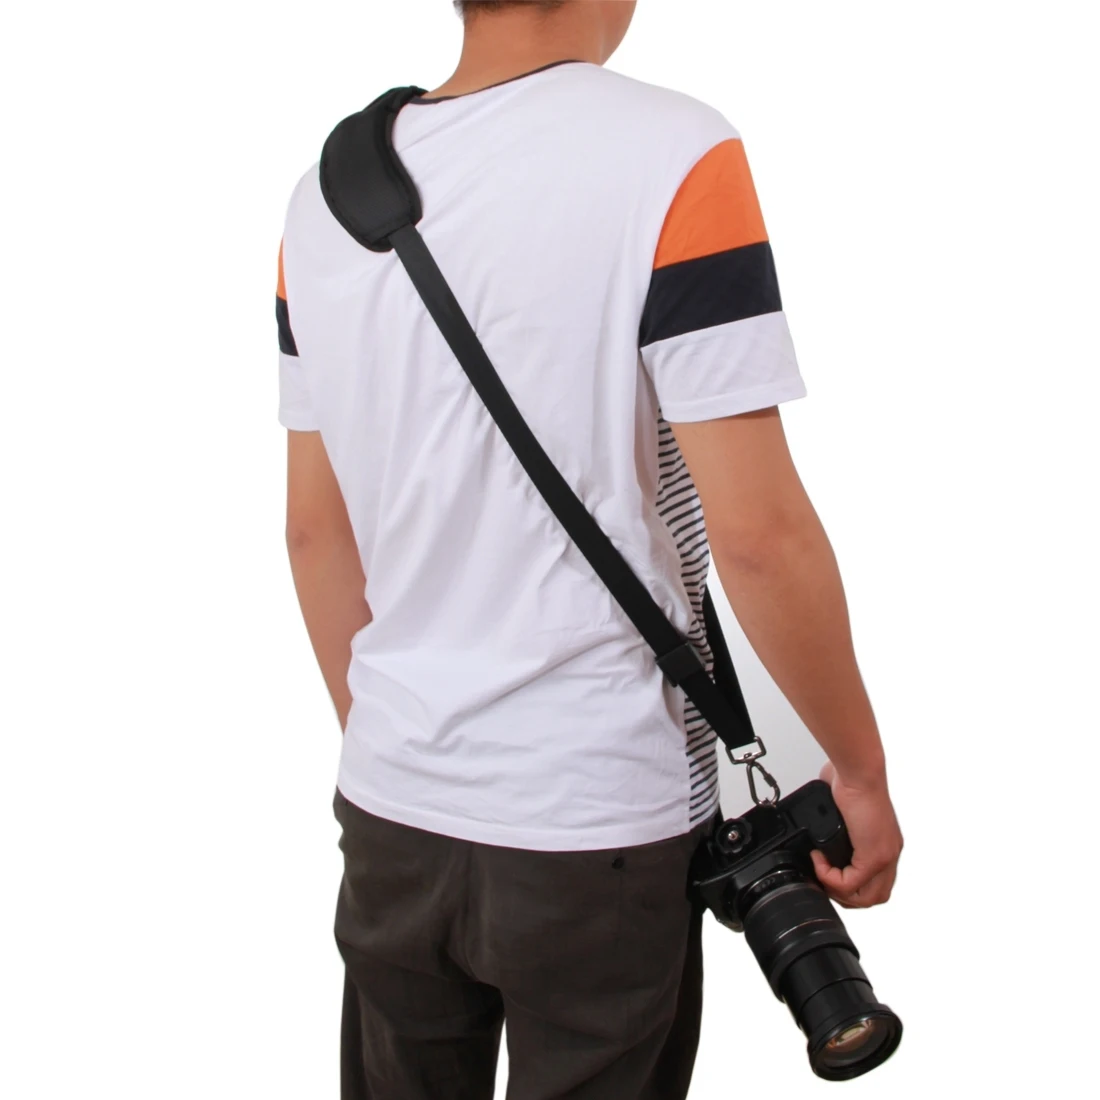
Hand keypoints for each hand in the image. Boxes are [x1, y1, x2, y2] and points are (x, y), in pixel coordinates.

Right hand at [810, 761, 902, 908]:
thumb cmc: (851, 779)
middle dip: (844, 896)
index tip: (826, 872)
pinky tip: (818, 860)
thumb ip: (836, 822)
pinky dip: (829, 878)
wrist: (857, 772)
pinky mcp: (874, 857)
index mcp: (883, 843)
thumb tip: (817, 822)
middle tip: (823, 881)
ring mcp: (884, 856)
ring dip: (837, 892)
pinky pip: (848, 884)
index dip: (848, 885)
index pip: (873, 882)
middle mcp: (888, 853)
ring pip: (866, 898)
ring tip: (820, 874)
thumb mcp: (842, 808)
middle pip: (873, 897)